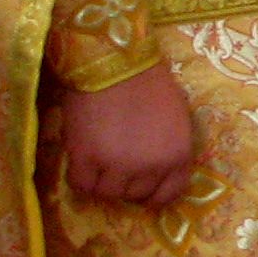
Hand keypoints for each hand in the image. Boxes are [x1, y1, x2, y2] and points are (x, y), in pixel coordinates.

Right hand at [59, 64, 195, 208]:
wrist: (116, 60)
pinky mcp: (87, 158)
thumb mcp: (175, 118)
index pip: (167, 195)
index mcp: (178, 156)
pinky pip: (81, 186)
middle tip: (113, 162)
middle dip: (124, 181)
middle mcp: (152, 166)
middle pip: (133, 194)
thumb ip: (167, 148)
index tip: (139, 185)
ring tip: (96, 157)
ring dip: (101, 180)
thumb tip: (152, 169)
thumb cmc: (148, 82)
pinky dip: (79, 178)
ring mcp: (119, 165)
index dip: (150, 194)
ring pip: (107, 193)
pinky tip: (80, 162)